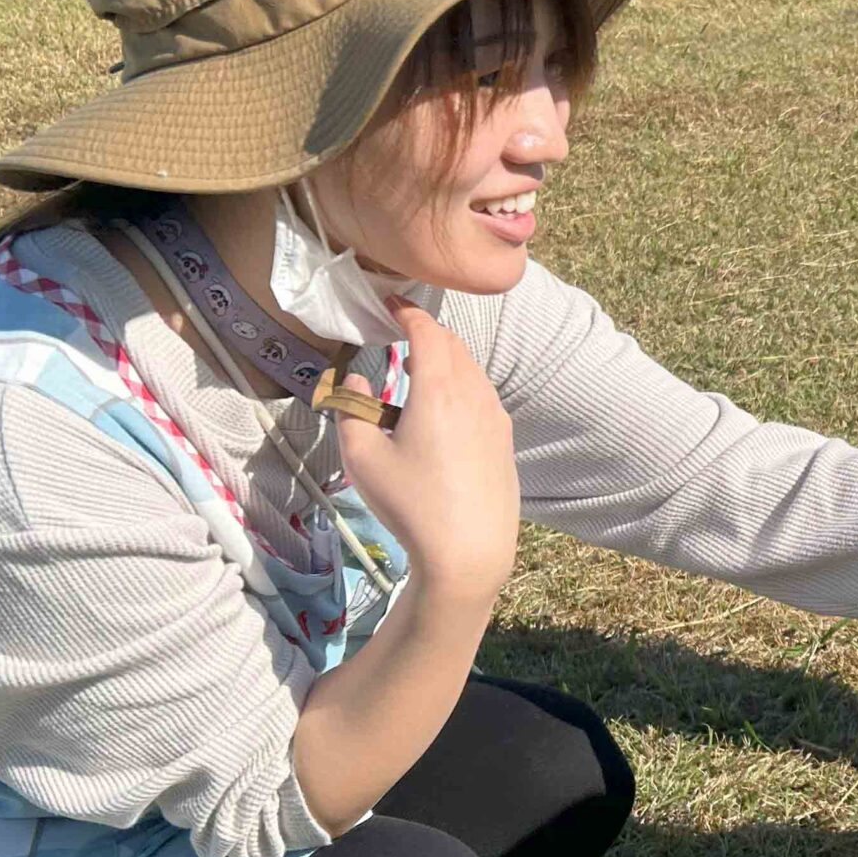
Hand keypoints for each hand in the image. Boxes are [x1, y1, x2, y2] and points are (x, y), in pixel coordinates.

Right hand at [333, 301, 518, 600]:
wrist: (469, 552)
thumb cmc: (411, 504)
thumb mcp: (362, 458)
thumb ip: (351, 411)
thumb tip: (357, 381)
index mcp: (440, 389)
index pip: (427, 331)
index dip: (408, 312)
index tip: (391, 305)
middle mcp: (475, 394)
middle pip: (453, 346)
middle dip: (427, 333)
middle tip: (401, 334)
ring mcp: (496, 417)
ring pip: (471, 371)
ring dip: (446, 361)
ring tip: (418, 371)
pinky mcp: (505, 441)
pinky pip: (483, 397)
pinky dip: (462, 386)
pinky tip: (444, 410)